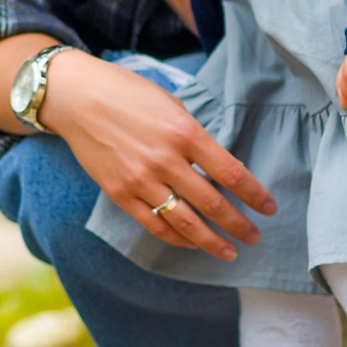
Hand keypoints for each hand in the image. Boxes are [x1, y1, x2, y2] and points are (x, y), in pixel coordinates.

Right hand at [41, 51, 274, 258]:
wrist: (77, 97)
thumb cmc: (128, 93)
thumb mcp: (171, 105)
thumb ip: (194, 137)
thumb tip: (217, 166)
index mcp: (184, 132)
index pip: (231, 173)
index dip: (255, 195)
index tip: (269, 207)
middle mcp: (165, 160)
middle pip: (212, 203)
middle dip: (239, 224)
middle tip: (255, 237)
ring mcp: (140, 180)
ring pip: (184, 222)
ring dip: (211, 241)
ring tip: (230, 252)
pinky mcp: (119, 193)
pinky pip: (154, 224)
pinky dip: (176, 238)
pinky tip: (191, 243)